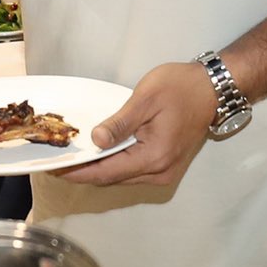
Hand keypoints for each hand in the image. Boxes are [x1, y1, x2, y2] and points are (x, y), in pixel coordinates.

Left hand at [56, 60, 217, 188]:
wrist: (212, 89)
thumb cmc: (179, 88)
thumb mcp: (146, 98)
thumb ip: (120, 122)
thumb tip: (96, 141)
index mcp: (154, 157)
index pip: (107, 172)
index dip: (78, 172)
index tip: (54, 168)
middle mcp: (159, 172)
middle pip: (112, 178)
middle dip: (84, 172)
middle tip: (57, 162)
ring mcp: (164, 173)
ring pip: (121, 177)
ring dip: (98, 169)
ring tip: (73, 158)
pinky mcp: (165, 167)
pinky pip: (132, 171)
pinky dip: (113, 165)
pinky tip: (98, 155)